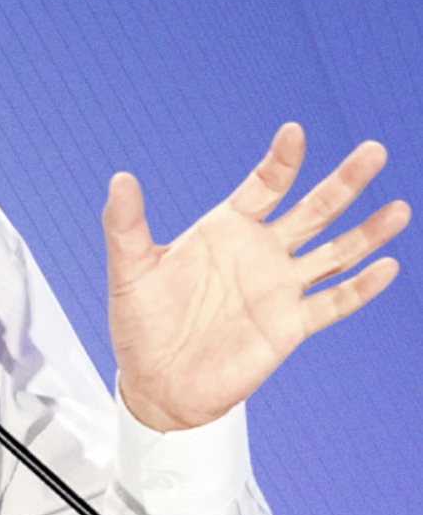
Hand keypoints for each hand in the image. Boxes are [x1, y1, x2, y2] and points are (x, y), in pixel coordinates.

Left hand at [105, 123, 407, 431]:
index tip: (295, 132)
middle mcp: (259, 253)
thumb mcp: (129, 268)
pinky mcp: (290, 326)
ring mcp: (279, 289)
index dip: (280, 161)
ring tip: (399, 207)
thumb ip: (125, 224)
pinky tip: (387, 267)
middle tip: (373, 151)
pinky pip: (333, 303)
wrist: (156, 382)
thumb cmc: (139, 322)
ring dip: (367, 232)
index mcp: (224, 230)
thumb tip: (119, 178)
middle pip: (312, 209)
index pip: (263, 186)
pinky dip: (361, 288)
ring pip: (335, 252)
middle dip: (343, 182)